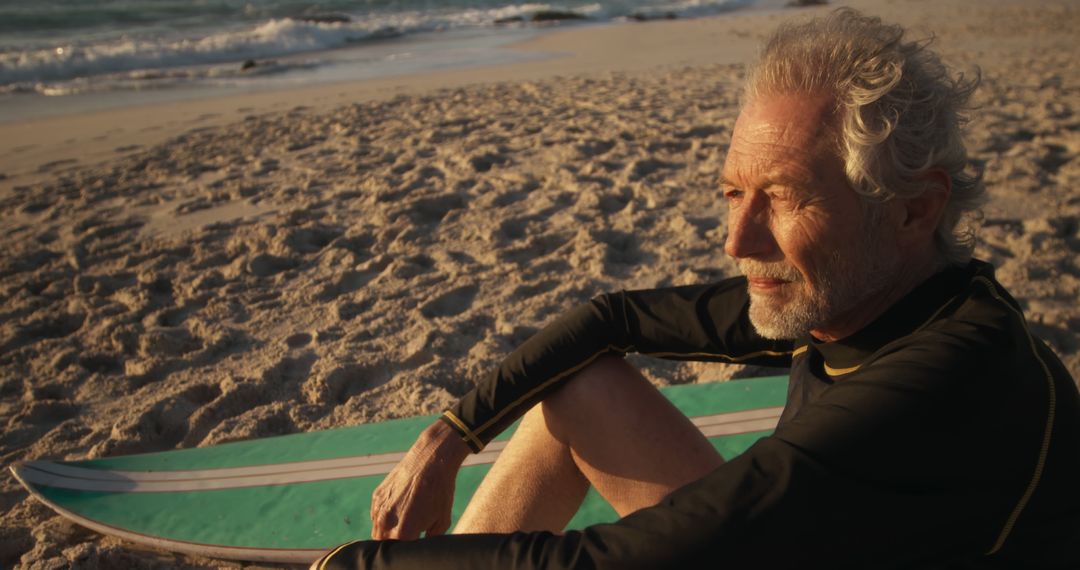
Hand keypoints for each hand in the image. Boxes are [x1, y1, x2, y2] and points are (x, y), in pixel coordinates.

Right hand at [370, 419, 470, 539]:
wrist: (431, 459)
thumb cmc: (440, 491)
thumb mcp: (442, 521)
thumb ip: (430, 540)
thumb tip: (423, 547)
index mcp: (404, 533)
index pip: (400, 553)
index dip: (408, 551)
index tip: (414, 546)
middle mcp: (387, 522)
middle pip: (385, 545)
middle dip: (395, 544)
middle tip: (409, 536)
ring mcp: (379, 508)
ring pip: (377, 531)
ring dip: (387, 532)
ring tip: (404, 523)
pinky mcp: (377, 496)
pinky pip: (376, 516)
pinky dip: (384, 517)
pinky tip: (399, 508)